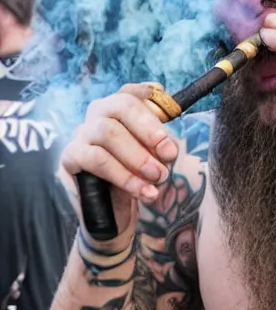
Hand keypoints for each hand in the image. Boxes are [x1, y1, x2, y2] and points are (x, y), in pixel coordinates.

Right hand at [58, 82, 180, 240]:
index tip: (169, 138)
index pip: (131, 94)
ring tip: (158, 178)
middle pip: (119, 107)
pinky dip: (124, 176)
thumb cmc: (137, 180)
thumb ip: (161, 148)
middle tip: (169, 159)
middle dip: (149, 134)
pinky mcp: (71, 156)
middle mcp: (98, 116)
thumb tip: (170, 146)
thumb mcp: (155, 161)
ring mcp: (82, 134)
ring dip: (137, 156)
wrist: (115, 214)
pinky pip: (96, 158)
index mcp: (120, 111)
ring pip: (107, 131)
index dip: (152, 111)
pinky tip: (143, 192)